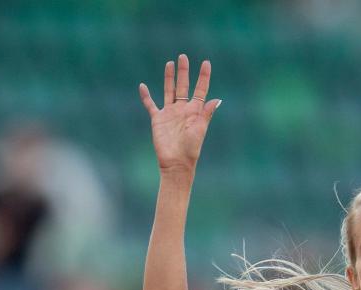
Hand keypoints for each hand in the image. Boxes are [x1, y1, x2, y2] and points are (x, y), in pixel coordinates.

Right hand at [139, 54, 221, 176]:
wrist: (175, 163)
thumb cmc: (191, 149)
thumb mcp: (200, 130)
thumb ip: (206, 114)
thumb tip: (217, 99)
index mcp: (195, 111)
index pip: (200, 90)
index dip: (203, 76)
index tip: (206, 62)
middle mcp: (183, 109)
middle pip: (184, 86)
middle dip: (184, 71)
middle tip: (183, 56)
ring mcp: (170, 113)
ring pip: (169, 90)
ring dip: (169, 77)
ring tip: (170, 63)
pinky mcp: (158, 119)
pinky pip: (150, 104)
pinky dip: (146, 96)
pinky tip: (142, 86)